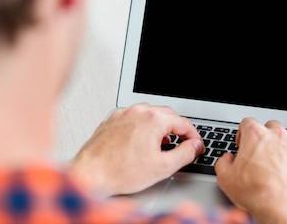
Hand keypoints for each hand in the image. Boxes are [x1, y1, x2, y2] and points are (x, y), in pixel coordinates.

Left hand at [70, 103, 203, 194]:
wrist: (90, 174)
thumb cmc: (119, 171)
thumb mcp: (163, 167)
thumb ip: (185, 153)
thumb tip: (195, 146)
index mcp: (153, 119)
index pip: (183, 122)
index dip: (194, 136)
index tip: (196, 145)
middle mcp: (138, 111)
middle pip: (167, 115)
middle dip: (177, 130)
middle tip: (183, 144)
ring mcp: (123, 114)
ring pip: (149, 115)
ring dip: (160, 127)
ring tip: (162, 145)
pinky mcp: (112, 120)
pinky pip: (133, 119)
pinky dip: (142, 128)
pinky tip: (141, 143)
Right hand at [215, 119, 286, 223]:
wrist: (284, 209)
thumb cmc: (258, 193)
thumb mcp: (226, 179)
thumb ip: (223, 163)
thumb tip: (226, 160)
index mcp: (256, 136)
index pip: (248, 122)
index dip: (243, 133)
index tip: (243, 144)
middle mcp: (279, 137)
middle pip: (272, 125)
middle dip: (266, 136)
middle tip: (261, 151)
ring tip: (284, 150)